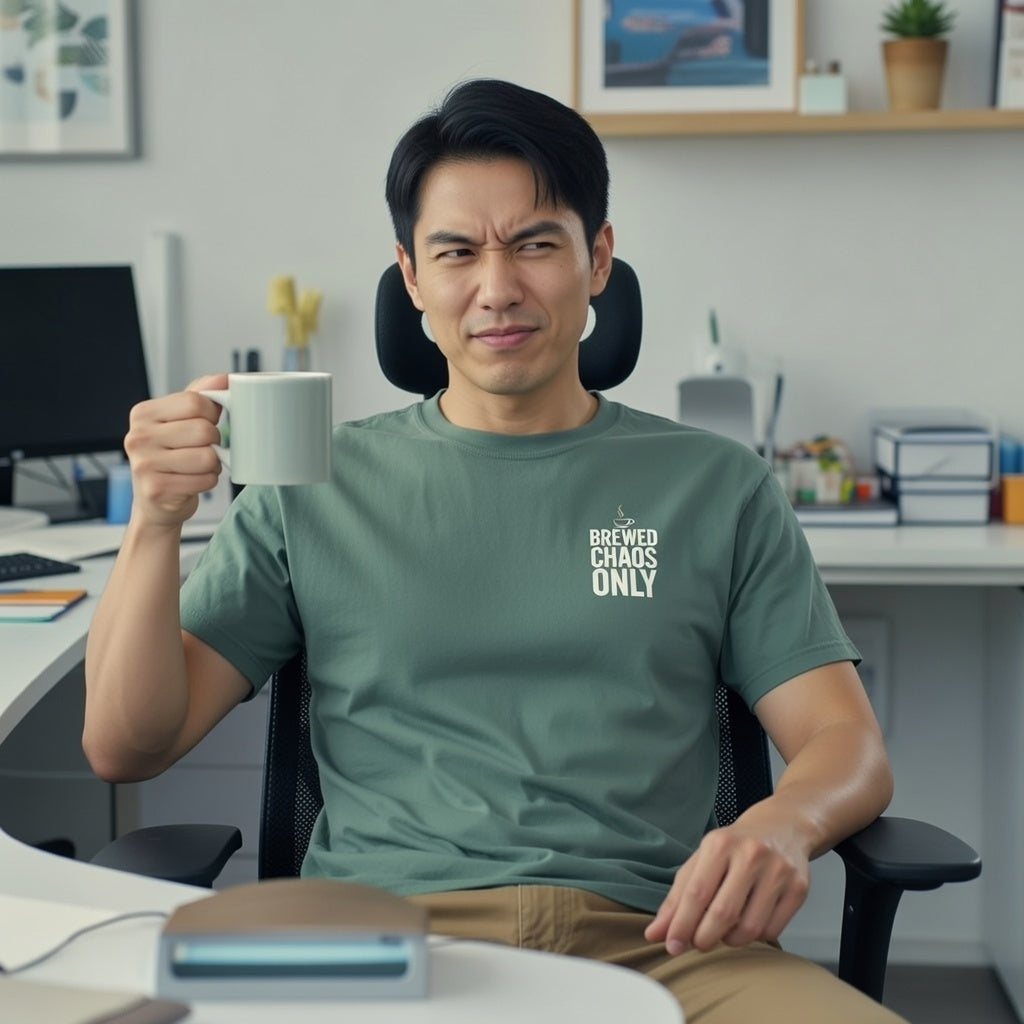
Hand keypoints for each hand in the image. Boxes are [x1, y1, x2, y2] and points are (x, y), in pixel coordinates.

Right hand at [122, 374, 227, 526]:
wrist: (156, 503)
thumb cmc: (171, 458)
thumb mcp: (180, 421)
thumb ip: (200, 395)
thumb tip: (223, 378)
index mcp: (143, 413)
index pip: (195, 401)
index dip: (212, 414)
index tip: (205, 423)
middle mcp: (138, 437)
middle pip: (203, 429)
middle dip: (213, 441)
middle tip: (201, 449)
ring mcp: (144, 464)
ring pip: (207, 456)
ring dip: (213, 464)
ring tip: (196, 466)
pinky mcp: (157, 490)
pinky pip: (205, 479)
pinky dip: (208, 481)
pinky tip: (193, 481)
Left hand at [644, 820, 809, 954]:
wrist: (783, 826)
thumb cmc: (735, 846)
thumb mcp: (701, 859)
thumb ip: (677, 897)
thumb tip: (655, 933)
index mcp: (720, 844)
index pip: (696, 893)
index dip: (681, 925)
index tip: (671, 945)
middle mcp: (751, 855)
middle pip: (722, 914)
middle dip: (703, 939)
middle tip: (697, 943)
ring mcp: (778, 871)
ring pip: (749, 928)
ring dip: (729, 940)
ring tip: (723, 930)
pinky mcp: (798, 888)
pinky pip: (771, 930)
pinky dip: (754, 936)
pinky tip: (747, 922)